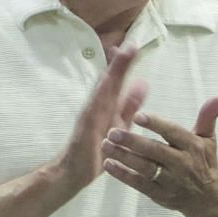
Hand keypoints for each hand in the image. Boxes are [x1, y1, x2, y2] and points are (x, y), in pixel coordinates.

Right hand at [51, 45, 146, 192]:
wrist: (74, 171)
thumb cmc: (97, 149)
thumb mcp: (119, 124)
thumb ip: (130, 106)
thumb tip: (143, 83)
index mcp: (107, 105)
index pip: (116, 81)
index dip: (123, 65)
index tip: (132, 47)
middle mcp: (98, 106)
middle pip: (110, 80)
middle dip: (120, 63)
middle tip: (131, 45)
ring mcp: (90, 114)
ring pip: (103, 89)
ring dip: (112, 72)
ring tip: (121, 54)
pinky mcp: (86, 126)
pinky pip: (93, 108)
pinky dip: (99, 93)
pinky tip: (105, 80)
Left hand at [102, 96, 217, 216]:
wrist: (209, 198)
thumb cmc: (204, 162)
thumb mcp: (208, 139)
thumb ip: (208, 117)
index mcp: (192, 146)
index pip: (173, 133)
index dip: (156, 124)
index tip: (138, 116)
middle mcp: (182, 164)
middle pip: (155, 151)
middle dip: (133, 142)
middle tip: (113, 132)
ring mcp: (171, 181)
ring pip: (145, 168)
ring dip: (124, 157)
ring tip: (106, 145)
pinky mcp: (161, 194)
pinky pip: (140, 184)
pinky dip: (124, 175)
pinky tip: (109, 165)